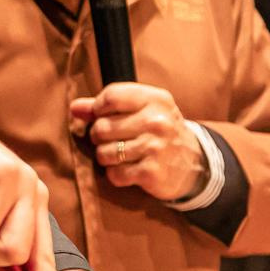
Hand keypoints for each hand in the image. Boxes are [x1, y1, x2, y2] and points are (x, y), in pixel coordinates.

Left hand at [70, 83, 206, 201]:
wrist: (195, 164)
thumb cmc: (159, 132)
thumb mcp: (141, 111)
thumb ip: (105, 107)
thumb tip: (74, 108)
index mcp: (155, 99)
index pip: (111, 96)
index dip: (98, 108)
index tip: (104, 116)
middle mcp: (157, 121)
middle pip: (102, 127)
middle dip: (99, 137)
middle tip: (113, 140)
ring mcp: (155, 147)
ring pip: (104, 152)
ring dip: (106, 157)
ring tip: (120, 156)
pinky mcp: (152, 172)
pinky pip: (114, 174)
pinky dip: (116, 175)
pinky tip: (129, 170)